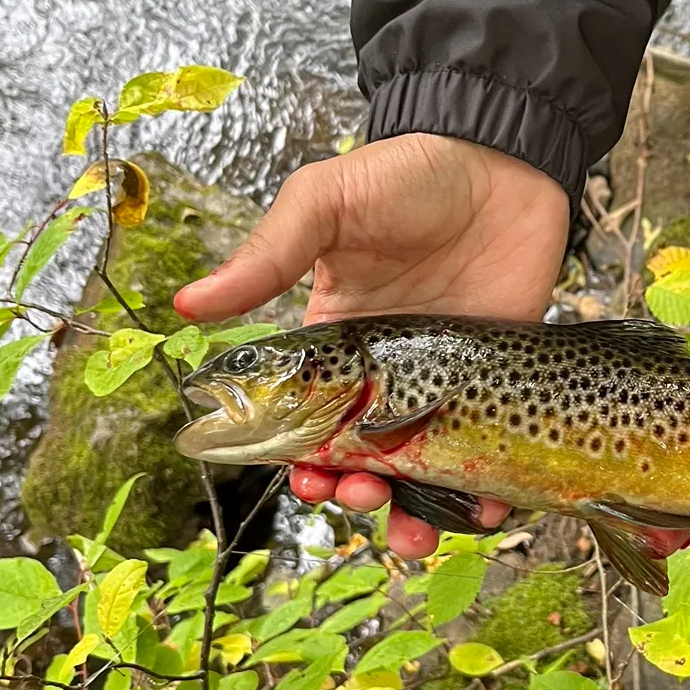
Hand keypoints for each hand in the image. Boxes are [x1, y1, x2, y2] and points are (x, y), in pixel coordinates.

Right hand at [174, 133, 569, 556]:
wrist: (503, 158)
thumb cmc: (409, 175)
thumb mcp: (326, 206)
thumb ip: (268, 258)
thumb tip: (186, 307)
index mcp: (336, 343)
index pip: (308, 419)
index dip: (302, 459)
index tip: (304, 477)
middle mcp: (390, 375)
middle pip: (364, 459)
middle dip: (355, 493)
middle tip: (359, 494)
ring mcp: (449, 384)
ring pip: (425, 472)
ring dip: (413, 512)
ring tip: (411, 531)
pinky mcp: (503, 383)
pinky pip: (492, 453)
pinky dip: (487, 492)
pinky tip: (484, 510)